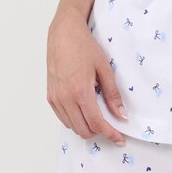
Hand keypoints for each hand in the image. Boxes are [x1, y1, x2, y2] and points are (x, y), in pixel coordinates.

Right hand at [47, 8, 127, 143]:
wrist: (63, 33)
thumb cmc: (84, 46)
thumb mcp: (104, 68)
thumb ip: (113, 94)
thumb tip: (121, 115)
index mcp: (80, 91)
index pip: (96, 123)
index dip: (110, 134)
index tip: (119, 139)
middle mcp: (65, 98)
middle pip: (83, 130)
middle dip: (99, 132)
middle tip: (111, 126)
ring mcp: (55, 98)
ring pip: (72, 126)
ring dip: (86, 127)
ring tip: (98, 116)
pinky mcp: (50, 96)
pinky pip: (63, 118)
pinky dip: (74, 120)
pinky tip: (84, 110)